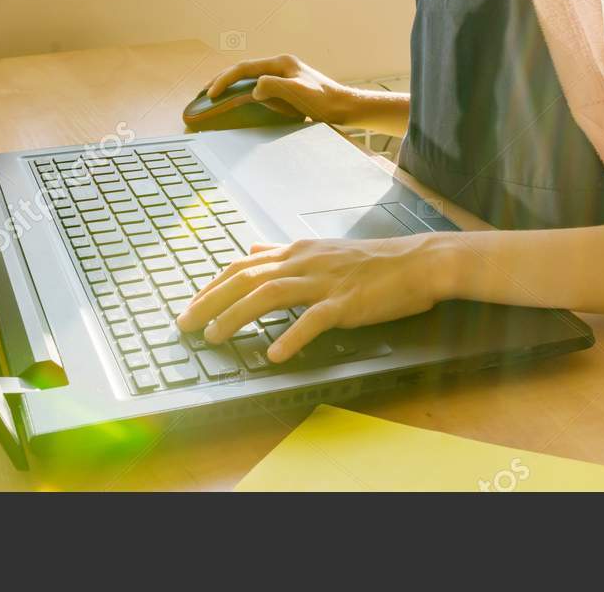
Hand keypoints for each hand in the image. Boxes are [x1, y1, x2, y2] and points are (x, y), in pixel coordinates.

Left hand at [175, 235, 448, 362]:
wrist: (419, 262)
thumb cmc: (373, 261)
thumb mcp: (322, 249)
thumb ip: (284, 251)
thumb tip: (252, 248)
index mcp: (297, 251)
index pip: (243, 265)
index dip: (212, 286)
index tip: (191, 306)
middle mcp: (305, 262)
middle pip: (246, 278)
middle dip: (210, 301)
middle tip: (184, 325)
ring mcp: (325, 282)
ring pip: (269, 294)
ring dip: (236, 316)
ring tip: (214, 338)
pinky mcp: (346, 302)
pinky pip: (313, 320)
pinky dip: (291, 337)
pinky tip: (274, 355)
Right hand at [199, 53, 361, 126]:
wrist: (345, 107)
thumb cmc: (325, 102)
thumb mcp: (299, 94)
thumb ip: (275, 87)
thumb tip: (254, 88)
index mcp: (282, 63)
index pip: (245, 67)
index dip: (225, 79)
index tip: (211, 94)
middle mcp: (281, 65)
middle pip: (244, 69)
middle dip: (222, 79)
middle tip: (203, 92)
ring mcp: (283, 74)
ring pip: (249, 76)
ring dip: (230, 85)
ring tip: (214, 95)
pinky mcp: (286, 85)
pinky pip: (257, 85)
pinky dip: (242, 91)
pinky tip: (237, 99)